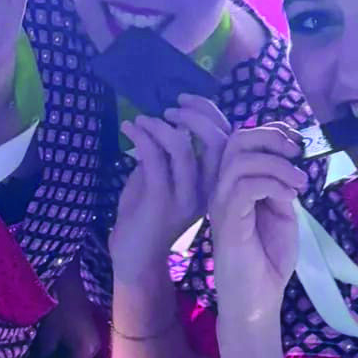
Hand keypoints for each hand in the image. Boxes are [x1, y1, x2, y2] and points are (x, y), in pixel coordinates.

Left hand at [109, 95, 229, 285]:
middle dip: (194, 114)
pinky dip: (142, 137)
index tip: (184, 99)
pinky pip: (156, 159)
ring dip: (159, 125)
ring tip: (140, 120)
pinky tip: (130, 129)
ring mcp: (186, 197)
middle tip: (169, 108)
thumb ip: (167, 153)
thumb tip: (166, 121)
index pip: (227, 139)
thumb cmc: (145, 215)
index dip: (210, 112)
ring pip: (183, 148)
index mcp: (212, 182)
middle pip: (217, 141)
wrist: (134, 258)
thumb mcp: (160, 178)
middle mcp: (207, 189)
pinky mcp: (162, 202)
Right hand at [206, 124, 307, 318]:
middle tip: (296, 154)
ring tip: (299, 183)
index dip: (271, 130)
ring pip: (240, 160)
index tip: (297, 143)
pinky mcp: (228, 221)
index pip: (241, 139)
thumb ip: (279, 185)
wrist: (257, 300)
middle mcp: (222, 189)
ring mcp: (221, 204)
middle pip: (236, 140)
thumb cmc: (267, 259)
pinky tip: (290, 197)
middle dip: (271, 138)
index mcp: (234, 184)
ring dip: (277, 164)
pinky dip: (273, 183)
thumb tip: (288, 163)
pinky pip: (245, 186)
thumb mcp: (282, 213)